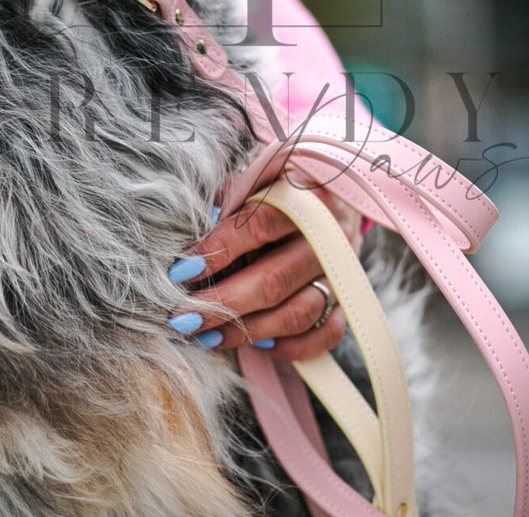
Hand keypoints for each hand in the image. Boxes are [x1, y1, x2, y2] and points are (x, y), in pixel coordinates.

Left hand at [166, 188, 363, 360]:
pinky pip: (325, 335)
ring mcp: (341, 275)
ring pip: (298, 313)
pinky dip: (290, 345)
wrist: (332, 201)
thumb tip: (198, 225)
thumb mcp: (254, 183)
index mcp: (304, 200)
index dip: (219, 249)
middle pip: (276, 279)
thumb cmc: (276, 194)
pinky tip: (256, 344)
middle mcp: (327, 239)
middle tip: (183, 318)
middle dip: (223, 303)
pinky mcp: (347, 303)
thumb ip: (228, 200)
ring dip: (248, 331)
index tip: (181, 270)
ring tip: (206, 337)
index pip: (260, 226)